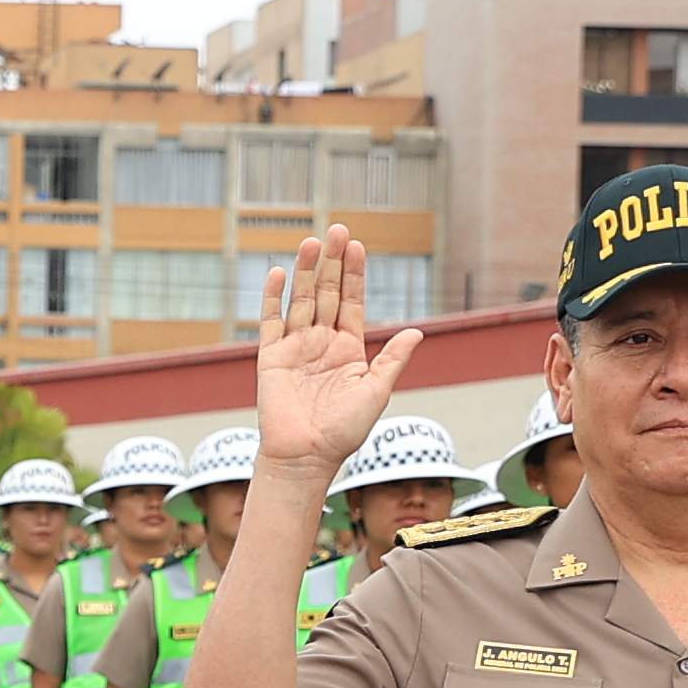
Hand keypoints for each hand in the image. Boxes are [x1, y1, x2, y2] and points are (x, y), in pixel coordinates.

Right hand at [250, 227, 422, 474]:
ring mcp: (295, 348)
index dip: (355, 274)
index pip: (351, 302)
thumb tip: (417, 331)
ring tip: (312, 242)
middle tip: (338, 230)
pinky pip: (270, 322)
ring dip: (306, 272)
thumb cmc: (344, 432)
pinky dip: (273, 298)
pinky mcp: (271, 358)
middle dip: (333, 262)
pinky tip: (277, 274)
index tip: (358, 246)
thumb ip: (393, 360)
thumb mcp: (377, 392)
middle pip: (327, 293)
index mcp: (348, 349)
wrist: (306, 457)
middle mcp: (321, 343)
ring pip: (302, 301)